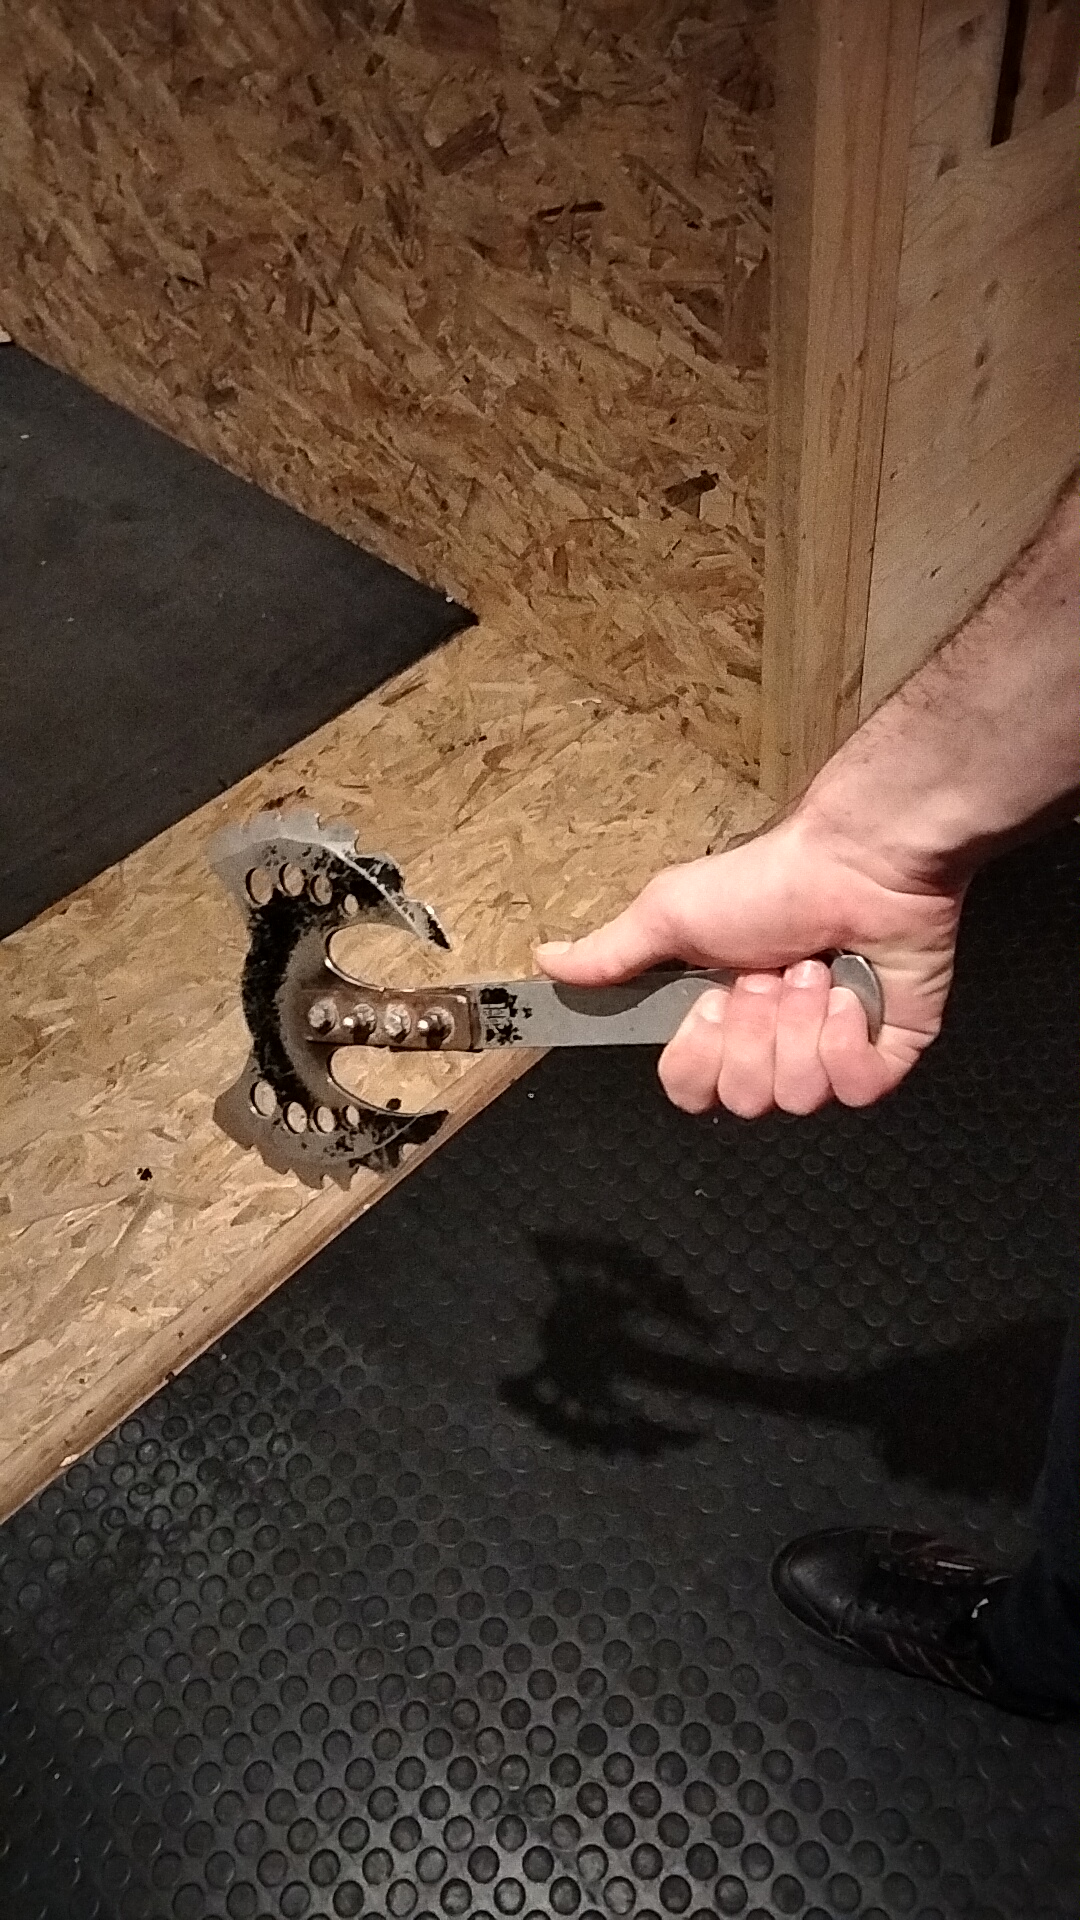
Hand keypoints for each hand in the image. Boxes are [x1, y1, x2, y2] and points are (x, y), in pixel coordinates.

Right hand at [535, 809, 965, 1117]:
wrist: (858, 862)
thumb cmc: (769, 881)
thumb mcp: (670, 914)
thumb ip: (611, 953)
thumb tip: (546, 962)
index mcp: (720, 1021)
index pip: (690, 1088)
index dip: (699, 1052)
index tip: (712, 997)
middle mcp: (771, 1044)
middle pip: (744, 1098)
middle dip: (754, 1030)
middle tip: (769, 971)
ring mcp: (831, 1052)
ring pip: (797, 1096)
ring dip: (800, 1023)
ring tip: (813, 970)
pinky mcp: (886, 1054)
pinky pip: (858, 1090)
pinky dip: (850, 1040)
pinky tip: (854, 995)